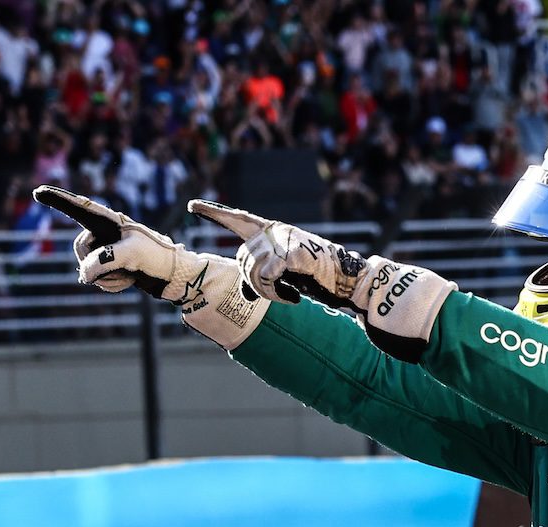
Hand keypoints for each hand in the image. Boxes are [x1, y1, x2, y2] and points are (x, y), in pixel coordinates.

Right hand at [34, 185, 264, 349]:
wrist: (175, 277)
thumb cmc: (156, 258)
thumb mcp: (131, 255)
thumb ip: (103, 260)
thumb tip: (84, 275)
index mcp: (109, 221)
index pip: (78, 208)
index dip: (58, 200)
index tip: (38, 192)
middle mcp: (104, 233)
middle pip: (80, 250)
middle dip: (97, 264)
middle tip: (124, 267)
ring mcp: (107, 250)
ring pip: (88, 268)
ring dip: (107, 278)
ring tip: (130, 274)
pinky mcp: (112, 266)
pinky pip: (97, 278)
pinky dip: (111, 285)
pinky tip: (129, 281)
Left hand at [189, 198, 454, 362]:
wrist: (354, 283)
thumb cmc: (324, 280)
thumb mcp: (289, 275)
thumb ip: (266, 274)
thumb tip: (246, 291)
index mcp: (274, 233)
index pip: (239, 219)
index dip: (215, 213)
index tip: (193, 207)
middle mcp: (276, 231)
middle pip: (242, 258)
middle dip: (254, 283)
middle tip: (277, 296)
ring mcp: (286, 239)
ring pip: (253, 268)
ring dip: (266, 292)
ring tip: (287, 297)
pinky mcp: (295, 252)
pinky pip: (268, 275)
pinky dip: (277, 293)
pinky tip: (294, 299)